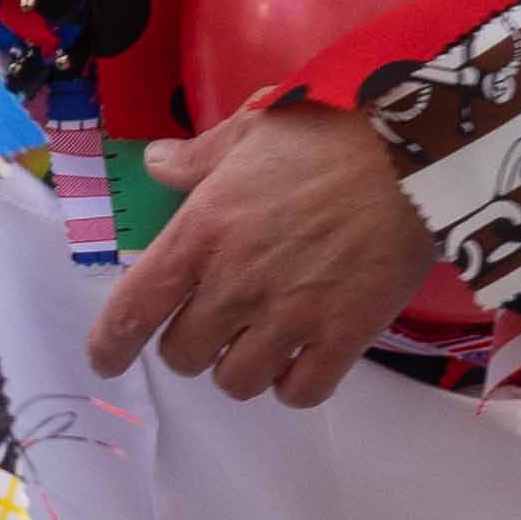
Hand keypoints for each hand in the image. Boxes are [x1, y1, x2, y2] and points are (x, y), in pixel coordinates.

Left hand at [88, 103, 439, 408]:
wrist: (413, 150)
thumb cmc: (328, 130)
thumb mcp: (252, 127)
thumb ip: (198, 157)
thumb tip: (155, 164)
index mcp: (202, 232)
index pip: (134, 307)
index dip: (111, 343)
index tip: (107, 357)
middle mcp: (235, 283)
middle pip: (183, 355)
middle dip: (191, 345)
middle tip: (215, 324)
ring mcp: (290, 315)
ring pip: (236, 382)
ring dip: (240, 368)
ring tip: (260, 343)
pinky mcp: (344, 335)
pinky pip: (300, 392)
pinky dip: (293, 384)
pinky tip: (302, 359)